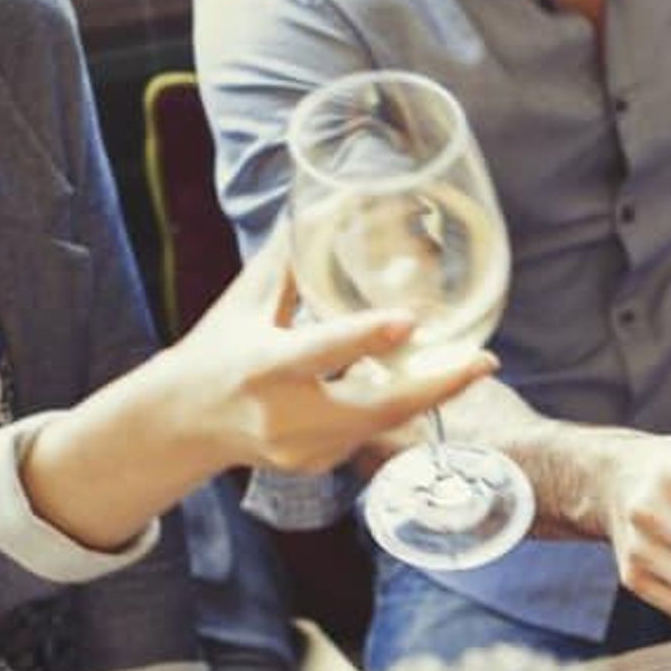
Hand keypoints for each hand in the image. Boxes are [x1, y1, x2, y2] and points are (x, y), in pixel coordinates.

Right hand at [163, 233, 496, 474]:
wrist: (184, 424)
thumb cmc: (218, 350)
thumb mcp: (246, 302)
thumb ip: (291, 262)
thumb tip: (327, 205)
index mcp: (266, 366)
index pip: (322, 351)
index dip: (366, 338)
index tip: (409, 321)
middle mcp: (287, 415)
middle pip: (376, 407)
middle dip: (437, 387)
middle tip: (485, 361)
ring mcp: (305, 449)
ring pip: (383, 423)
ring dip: (428, 394)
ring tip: (471, 366)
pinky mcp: (319, 466)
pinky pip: (369, 435)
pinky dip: (392, 409)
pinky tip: (416, 386)